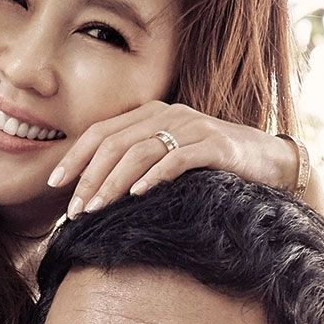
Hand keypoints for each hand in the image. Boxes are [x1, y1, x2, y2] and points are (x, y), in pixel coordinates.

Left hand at [46, 101, 300, 217]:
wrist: (269, 163)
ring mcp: (192, 128)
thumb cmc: (213, 167)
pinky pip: (177, 159)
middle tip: (75, 210)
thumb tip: (94, 193)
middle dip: (89, 177)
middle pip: (115, 143)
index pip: (101, 132)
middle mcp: (168, 114)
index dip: (74, 157)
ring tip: (96, 208)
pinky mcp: (214, 146)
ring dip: (113, 182)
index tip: (54, 185)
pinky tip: (136, 195)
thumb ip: (137, 164)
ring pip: (140, 152)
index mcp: (151, 114)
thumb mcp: (169, 159)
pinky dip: (153, 176)